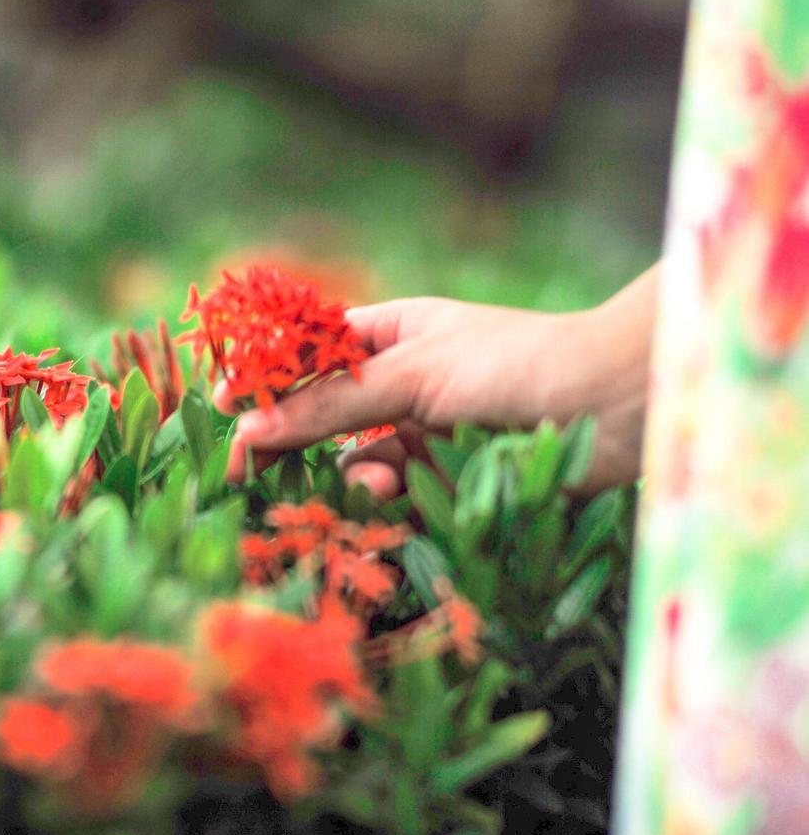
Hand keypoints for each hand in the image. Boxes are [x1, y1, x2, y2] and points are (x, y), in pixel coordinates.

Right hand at [215, 266, 659, 496]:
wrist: (616, 406)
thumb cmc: (516, 363)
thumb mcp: (413, 374)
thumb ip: (329, 403)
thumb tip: (248, 426)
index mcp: (390, 334)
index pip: (306, 355)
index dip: (262, 381)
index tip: (219, 410)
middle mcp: (401, 382)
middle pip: (320, 414)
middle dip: (287, 440)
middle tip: (246, 472)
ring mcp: (422, 433)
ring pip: (352, 461)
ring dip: (345, 475)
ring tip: (363, 485)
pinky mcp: (447, 480)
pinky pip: (392, 495)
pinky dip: (381, 500)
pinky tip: (386, 496)